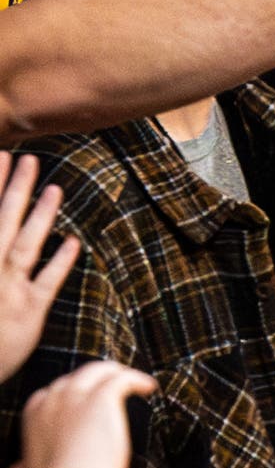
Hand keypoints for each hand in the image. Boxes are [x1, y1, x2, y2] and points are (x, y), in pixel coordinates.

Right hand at [0, 152, 79, 384]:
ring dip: (40, 215)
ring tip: (54, 188)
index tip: (2, 154)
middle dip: (14, 188)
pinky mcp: (29, 313)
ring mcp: (8, 291)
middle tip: (28, 158)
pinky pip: (47, 283)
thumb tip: (7, 230)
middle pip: (2, 222)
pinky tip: (73, 241)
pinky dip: (60, 262)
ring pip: (26, 245)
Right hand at [10, 360, 155, 467]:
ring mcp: (77, 394)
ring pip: (101, 370)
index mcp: (36, 412)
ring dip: (116, 374)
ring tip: (132, 381)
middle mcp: (54, 397)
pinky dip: (137, 379)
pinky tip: (148, 386)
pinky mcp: (102, 397)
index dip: (75, 394)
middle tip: (113, 389)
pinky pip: (122, 379)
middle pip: (79, 376)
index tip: (87, 402)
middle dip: (96, 381)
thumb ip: (26, 466)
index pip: (56, 390)